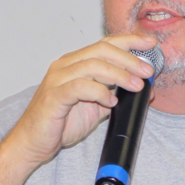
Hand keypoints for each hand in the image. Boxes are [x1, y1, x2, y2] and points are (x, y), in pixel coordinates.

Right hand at [4, 35, 157, 168]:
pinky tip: (111, 101)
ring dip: (119, 75)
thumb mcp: (97, 107)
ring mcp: (57, 79)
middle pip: (101, 51)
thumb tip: (146, 89)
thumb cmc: (62, 123)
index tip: (150, 43)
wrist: (34, 143)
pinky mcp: (54, 96)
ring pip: (92, 66)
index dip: (129, 41)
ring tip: (136, 86)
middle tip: (147, 71)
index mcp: (75, 63)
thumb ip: (117, 94)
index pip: (104, 44)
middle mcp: (65, 66)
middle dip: (129, 59)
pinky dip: (99, 92)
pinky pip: (80, 87)